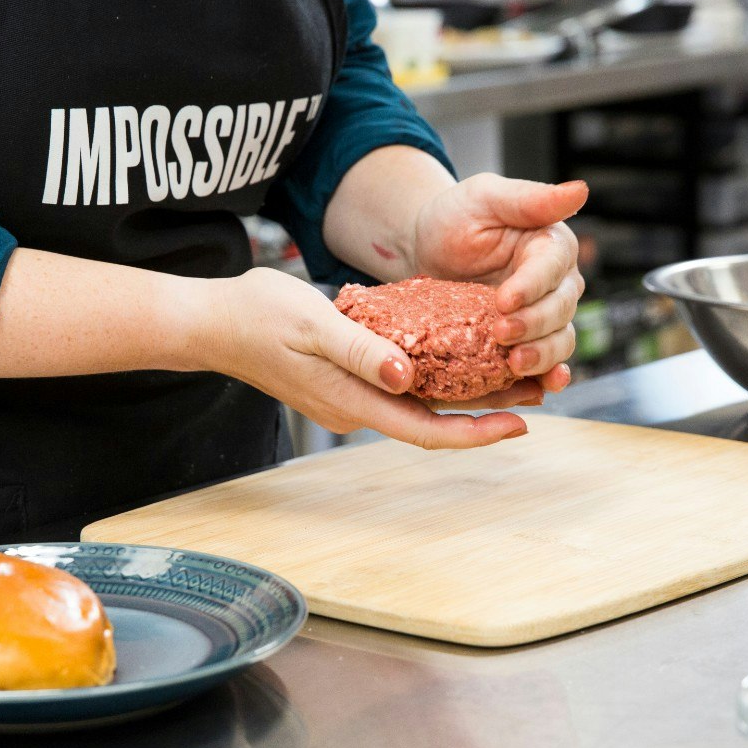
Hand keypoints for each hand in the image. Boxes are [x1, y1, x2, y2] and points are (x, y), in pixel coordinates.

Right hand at [200, 268, 528, 448]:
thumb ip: (360, 350)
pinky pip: (399, 388)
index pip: (426, 431)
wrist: (211, 321)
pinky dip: (436, 378)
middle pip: (432, 422)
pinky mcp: (344, 380)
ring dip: (465, 396)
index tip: (520, 423)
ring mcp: (348, 397)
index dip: (476, 432)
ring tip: (511, 374)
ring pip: (419, 405)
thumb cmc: (256, 315)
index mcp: (351, 401)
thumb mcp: (313, 323)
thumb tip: (405, 377)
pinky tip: (457, 354)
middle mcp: (354, 407)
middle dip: (485, 412)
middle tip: (537, 391)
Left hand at [412, 175, 585, 391]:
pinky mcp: (527, 343)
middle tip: (502, 334)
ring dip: (541, 356)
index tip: (504, 300)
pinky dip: (547, 378)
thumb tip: (580, 190)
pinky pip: (547, 365)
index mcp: (550, 245)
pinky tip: (542, 388)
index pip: (552, 267)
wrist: (425, 253)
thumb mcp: (483, 197)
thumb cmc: (455, 219)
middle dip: (533, 325)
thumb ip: (529, 198)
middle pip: (560, 309)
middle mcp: (556, 283)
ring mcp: (544, 316)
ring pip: (559, 341)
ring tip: (514, 364)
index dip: (532, 286)